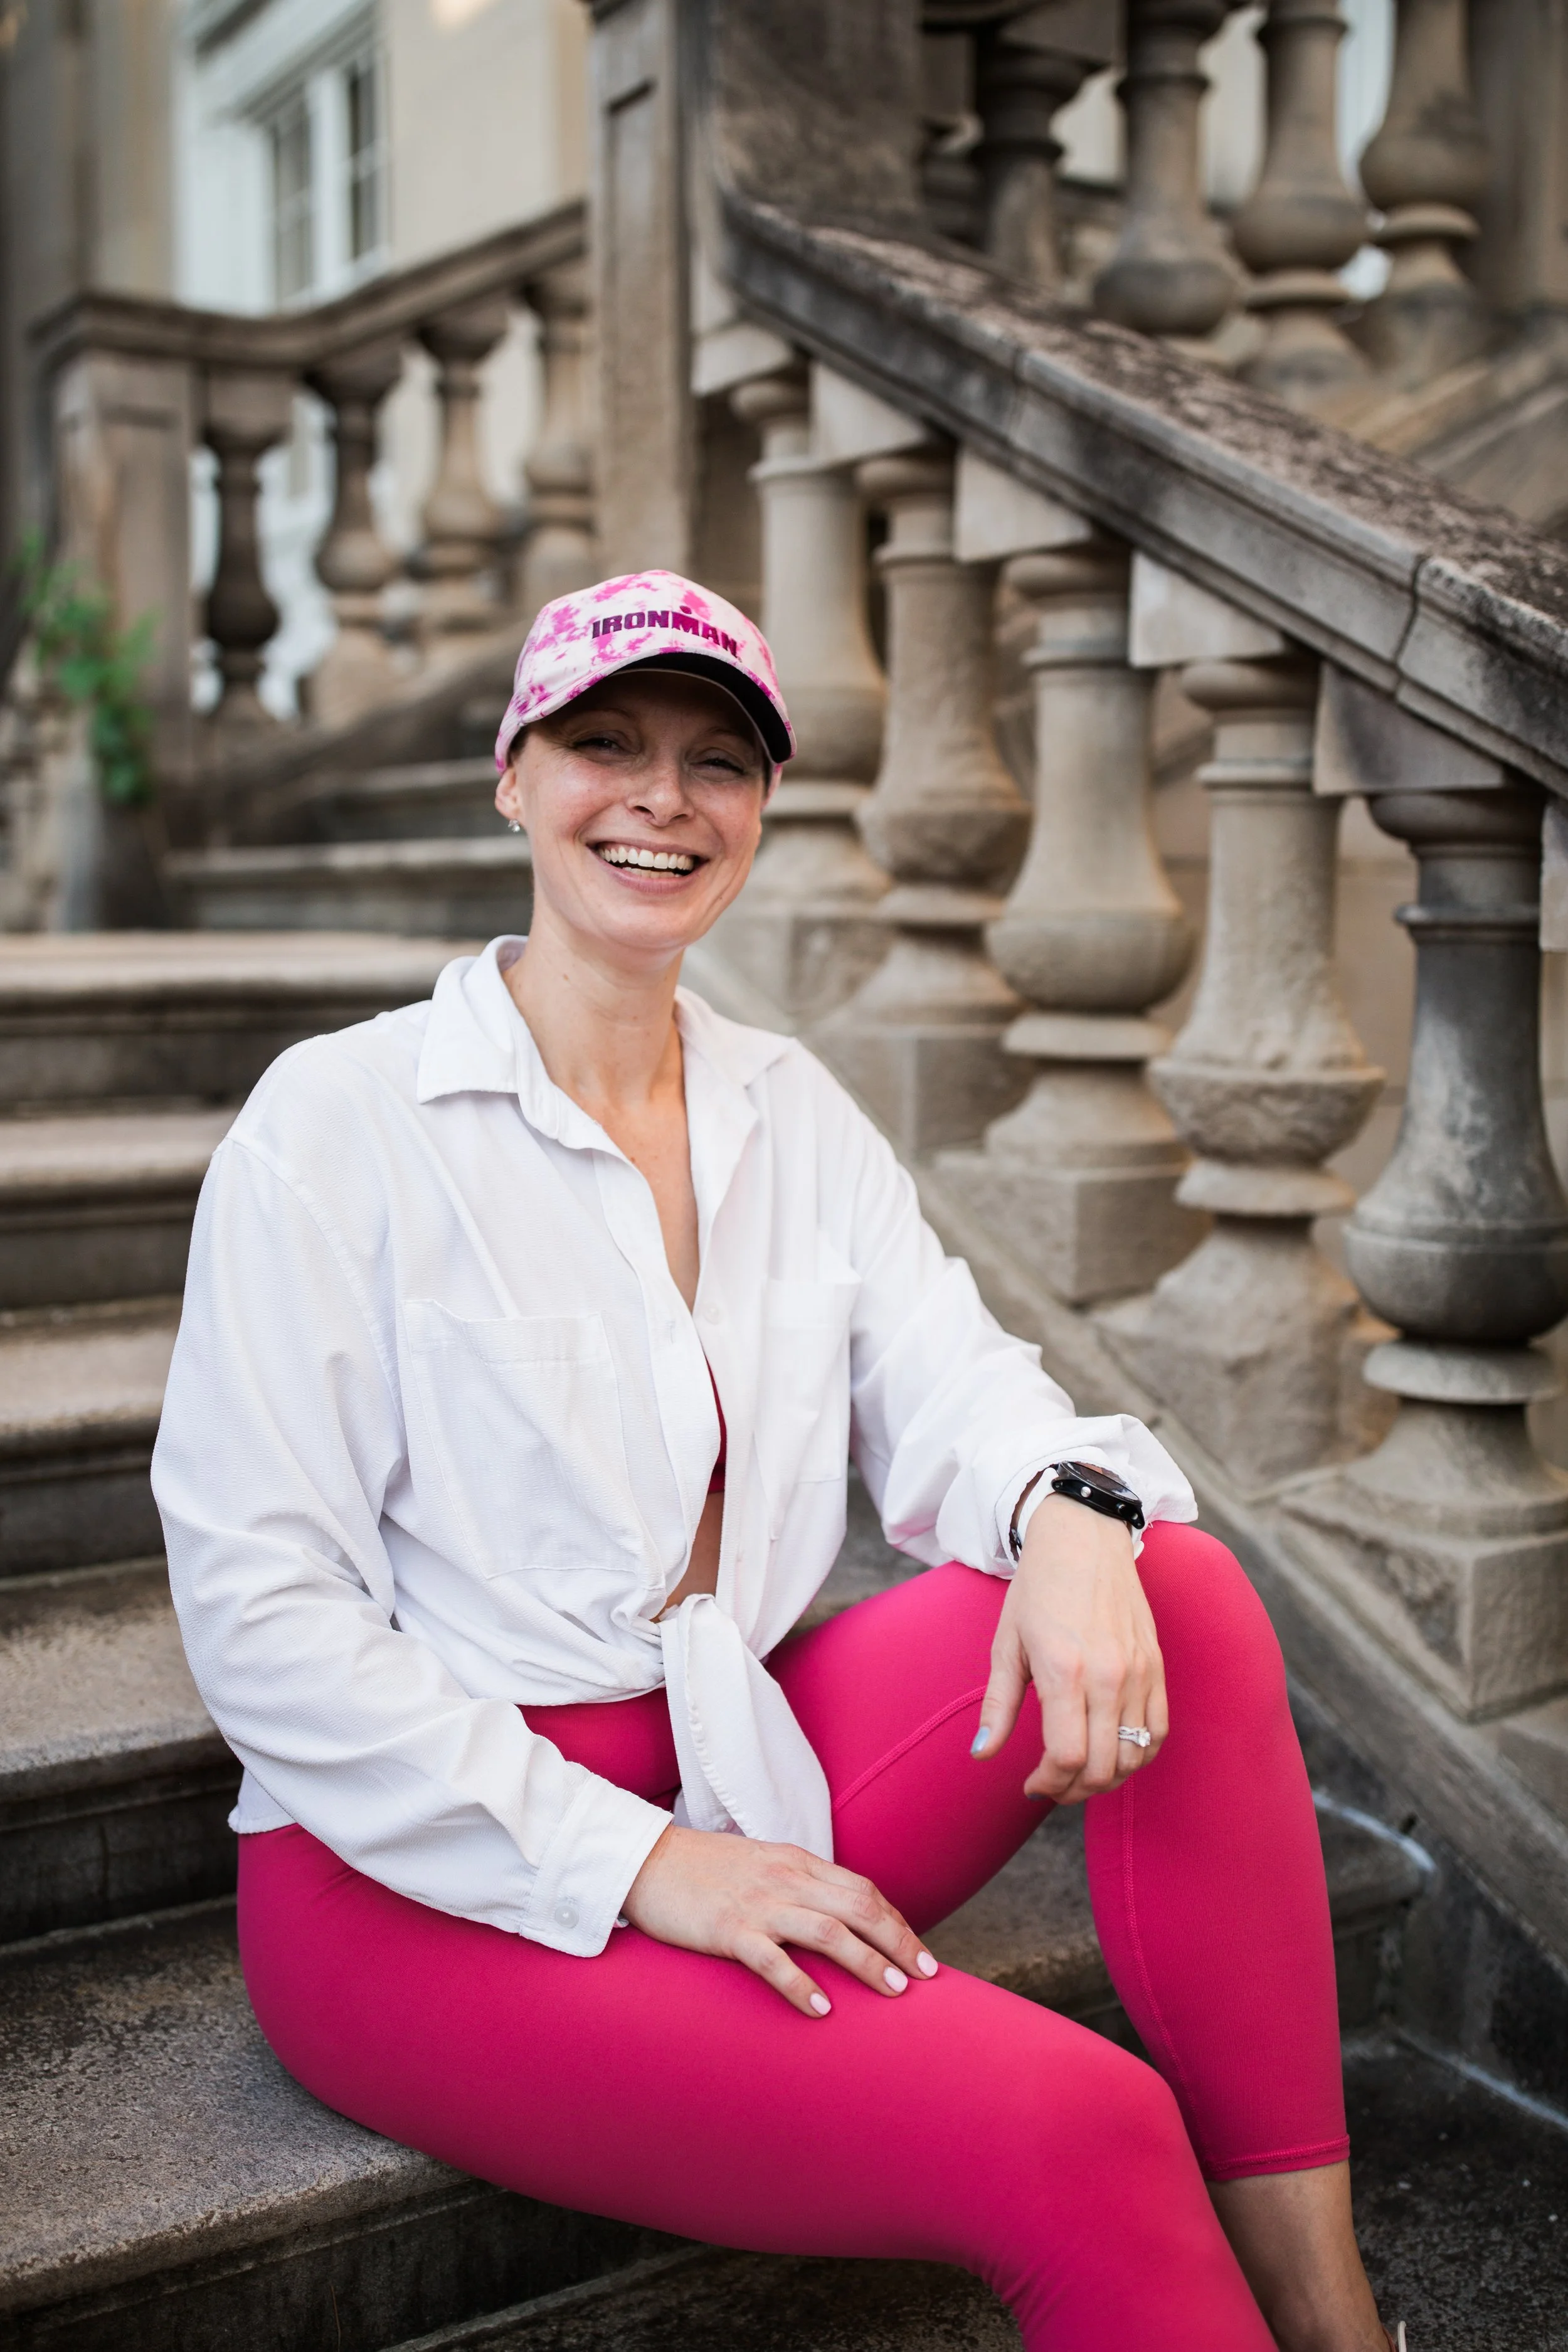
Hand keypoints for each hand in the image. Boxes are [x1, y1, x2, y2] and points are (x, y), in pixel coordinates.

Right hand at [621, 1820, 937, 2017]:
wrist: (645, 1860)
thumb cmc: (703, 1869)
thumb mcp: (760, 1865)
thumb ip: (797, 1884)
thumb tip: (836, 1916)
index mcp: (796, 1861)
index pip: (862, 1889)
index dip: (897, 1921)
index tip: (921, 1954)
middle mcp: (785, 1878)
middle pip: (858, 1906)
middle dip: (899, 1941)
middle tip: (928, 1977)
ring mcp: (757, 1903)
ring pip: (828, 1931)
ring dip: (867, 1961)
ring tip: (894, 1992)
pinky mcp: (727, 1928)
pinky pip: (772, 1958)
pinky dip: (801, 1984)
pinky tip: (822, 2010)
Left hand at [972, 1492, 1166, 1802]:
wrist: (1084, 1538)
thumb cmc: (1038, 1589)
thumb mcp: (1007, 1644)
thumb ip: (998, 1705)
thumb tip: (981, 1754)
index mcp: (1064, 1670)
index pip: (1068, 1756)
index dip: (1049, 1783)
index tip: (1032, 1784)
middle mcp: (1108, 1675)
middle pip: (1104, 1766)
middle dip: (1074, 1788)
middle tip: (1052, 1784)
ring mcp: (1139, 1672)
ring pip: (1135, 1756)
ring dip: (1108, 1777)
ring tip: (1080, 1772)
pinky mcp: (1157, 1666)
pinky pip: (1159, 1731)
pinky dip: (1139, 1754)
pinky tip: (1115, 1752)